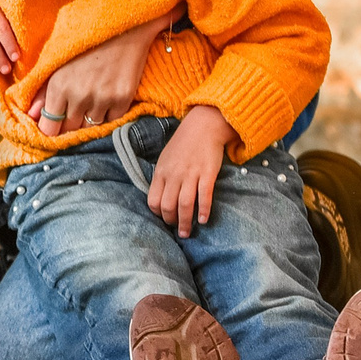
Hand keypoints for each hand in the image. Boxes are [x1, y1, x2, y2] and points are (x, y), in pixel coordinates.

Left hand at [34, 11, 179, 133]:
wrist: (123, 24)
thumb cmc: (85, 39)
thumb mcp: (57, 59)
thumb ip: (42, 89)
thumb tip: (32, 114)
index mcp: (59, 85)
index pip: (49, 126)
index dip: (50, 129)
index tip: (53, 126)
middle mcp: (80, 95)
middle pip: (70, 129)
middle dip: (68, 124)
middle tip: (72, 113)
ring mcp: (103, 98)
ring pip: (91, 127)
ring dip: (88, 119)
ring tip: (90, 102)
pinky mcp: (124, 98)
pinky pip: (112, 122)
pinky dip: (108, 116)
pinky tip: (105, 101)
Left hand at [146, 104, 235, 238]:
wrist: (203, 126)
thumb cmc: (184, 144)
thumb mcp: (166, 159)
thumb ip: (162, 178)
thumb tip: (160, 198)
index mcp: (161, 172)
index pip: (153, 200)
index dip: (158, 214)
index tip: (165, 219)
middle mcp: (174, 175)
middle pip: (167, 206)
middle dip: (171, 222)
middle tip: (178, 230)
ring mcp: (190, 174)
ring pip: (184, 205)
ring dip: (185, 222)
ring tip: (187, 233)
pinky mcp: (207, 173)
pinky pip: (204, 196)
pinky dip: (203, 210)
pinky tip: (204, 220)